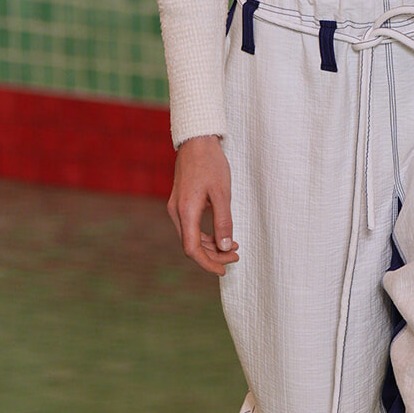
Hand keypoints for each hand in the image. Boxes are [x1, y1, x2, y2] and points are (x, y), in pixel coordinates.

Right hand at [168, 134, 238, 276]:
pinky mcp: (180, 203)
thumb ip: (224, 221)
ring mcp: (176, 207)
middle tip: (237, 256)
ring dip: (211, 245)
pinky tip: (221, 234)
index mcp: (186, 211)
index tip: (224, 270)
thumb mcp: (222, 193)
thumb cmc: (210, 164)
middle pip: (191, 245)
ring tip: (234, 247)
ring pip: (191, 237)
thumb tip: (226, 247)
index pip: (192, 249)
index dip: (208, 263)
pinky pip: (191, 227)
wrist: (196, 141)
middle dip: (214, 255)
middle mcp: (177, 212)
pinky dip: (205, 235)